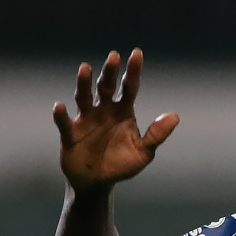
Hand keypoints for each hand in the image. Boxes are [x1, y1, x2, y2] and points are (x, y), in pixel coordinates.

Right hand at [53, 49, 178, 191]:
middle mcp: (103, 110)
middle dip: (110, 72)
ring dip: (84, 83)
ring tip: (86, 68)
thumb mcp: (144, 152)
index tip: (137, 53)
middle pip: (106, 87)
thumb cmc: (121, 165)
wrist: (98, 182)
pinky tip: (60, 106)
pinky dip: (61, 114)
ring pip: (84, 97)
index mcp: (123, 112)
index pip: (129, 87)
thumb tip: (175, 116)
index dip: (133, 71)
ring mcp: (85, 120)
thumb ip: (156, 135)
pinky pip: (64, 123)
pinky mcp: (70, 134)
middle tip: (114, 56)